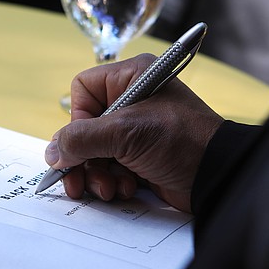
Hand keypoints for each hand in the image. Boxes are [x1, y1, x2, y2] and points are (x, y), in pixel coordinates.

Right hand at [47, 54, 223, 212]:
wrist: (217, 176)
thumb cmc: (181, 141)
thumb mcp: (126, 134)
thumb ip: (81, 140)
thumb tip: (52, 153)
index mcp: (131, 78)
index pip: (83, 90)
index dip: (78, 119)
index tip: (84, 141)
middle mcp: (133, 101)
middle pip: (85, 128)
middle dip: (83, 158)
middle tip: (78, 181)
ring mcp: (137, 132)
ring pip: (95, 153)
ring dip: (97, 174)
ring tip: (110, 188)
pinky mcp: (142, 158)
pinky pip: (111, 169)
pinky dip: (113, 182)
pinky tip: (127, 190)